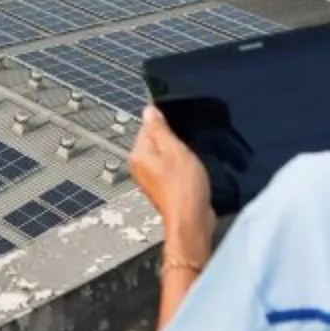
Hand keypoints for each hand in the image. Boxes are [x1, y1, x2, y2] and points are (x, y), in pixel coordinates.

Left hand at [131, 107, 214, 260]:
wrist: (191, 219)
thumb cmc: (183, 188)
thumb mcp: (174, 148)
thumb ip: (160, 128)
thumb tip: (149, 111)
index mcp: (138, 155)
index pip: (147, 127)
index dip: (167, 126)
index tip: (179, 132)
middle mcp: (141, 167)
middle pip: (157, 142)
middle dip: (174, 142)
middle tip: (186, 150)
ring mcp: (152, 179)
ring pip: (166, 156)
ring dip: (180, 156)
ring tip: (189, 164)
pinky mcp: (165, 188)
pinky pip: (173, 170)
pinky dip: (183, 170)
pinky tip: (191, 175)